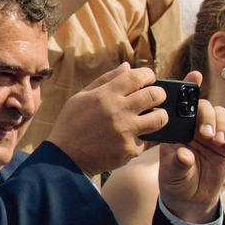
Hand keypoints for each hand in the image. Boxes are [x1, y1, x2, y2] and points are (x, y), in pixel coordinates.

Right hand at [46, 63, 168, 176]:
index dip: (148, 75)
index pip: (138, 76)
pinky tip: (125, 140)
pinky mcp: (129, 149)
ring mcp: (125, 131)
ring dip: (158, 116)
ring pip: (160, 118)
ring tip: (149, 118)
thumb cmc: (71, 124)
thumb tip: (127, 66)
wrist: (64, 159)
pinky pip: (145, 141)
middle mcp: (118, 111)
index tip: (148, 79)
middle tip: (154, 98)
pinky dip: (137, 140)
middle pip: (155, 95)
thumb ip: (106, 80)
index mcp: (105, 95)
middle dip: (159, 94)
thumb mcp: (81, 97)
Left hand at [155, 71, 224, 223]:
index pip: (184, 104)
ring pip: (224, 119)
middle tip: (205, 132)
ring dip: (222, 127)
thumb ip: (177, 162)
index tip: (195, 76)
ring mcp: (213, 138)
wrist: (188, 199)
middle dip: (209, 116)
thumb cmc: (174, 179)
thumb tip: (184, 153)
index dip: (190, 87)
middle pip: (208, 108)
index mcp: (179, 127)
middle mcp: (197, 128)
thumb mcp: (170, 172)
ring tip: (216, 141)